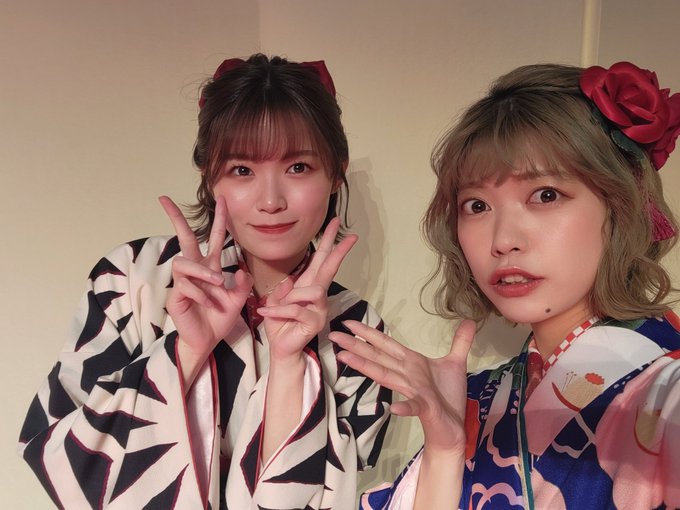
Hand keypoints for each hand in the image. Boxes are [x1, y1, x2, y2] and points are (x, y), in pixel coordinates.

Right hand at [159, 196, 252, 374]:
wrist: (207, 340)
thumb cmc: (219, 318)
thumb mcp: (238, 299)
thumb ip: (243, 284)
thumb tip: (240, 269)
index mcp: (210, 267)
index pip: (214, 238)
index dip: (219, 219)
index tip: (220, 198)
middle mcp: (195, 271)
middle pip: (183, 238)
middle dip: (175, 218)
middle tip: (164, 199)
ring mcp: (183, 282)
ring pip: (184, 263)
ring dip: (202, 272)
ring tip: (217, 284)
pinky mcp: (176, 296)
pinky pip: (185, 286)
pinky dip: (199, 294)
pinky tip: (206, 303)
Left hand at [257, 217, 356, 363]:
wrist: (280, 348)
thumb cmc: (279, 324)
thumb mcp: (275, 301)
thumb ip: (282, 289)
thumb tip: (289, 282)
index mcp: (308, 285)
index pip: (321, 259)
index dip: (328, 241)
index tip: (336, 223)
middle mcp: (318, 295)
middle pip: (330, 268)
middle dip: (339, 251)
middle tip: (352, 236)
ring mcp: (320, 309)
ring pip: (311, 290)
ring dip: (290, 298)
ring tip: (275, 307)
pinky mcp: (315, 322)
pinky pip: (296, 309)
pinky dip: (279, 310)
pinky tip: (267, 313)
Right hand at [329, 319, 474, 455]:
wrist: (454, 428)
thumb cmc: (448, 398)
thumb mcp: (456, 364)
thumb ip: (460, 342)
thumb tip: (470, 320)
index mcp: (412, 363)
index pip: (386, 344)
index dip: (368, 333)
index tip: (349, 323)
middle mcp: (407, 375)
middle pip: (377, 357)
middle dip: (355, 345)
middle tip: (333, 334)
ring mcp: (413, 392)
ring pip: (386, 376)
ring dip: (365, 367)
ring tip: (345, 357)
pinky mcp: (425, 408)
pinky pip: (413, 407)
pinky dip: (403, 407)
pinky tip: (392, 408)